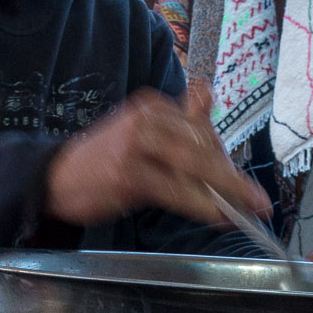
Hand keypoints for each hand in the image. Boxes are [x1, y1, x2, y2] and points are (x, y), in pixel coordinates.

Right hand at [43, 82, 269, 230]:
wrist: (54, 178)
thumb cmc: (102, 161)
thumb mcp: (140, 133)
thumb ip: (175, 122)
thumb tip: (209, 97)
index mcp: (153, 105)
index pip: (202, 126)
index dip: (223, 155)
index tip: (238, 181)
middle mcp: (147, 117)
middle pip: (203, 145)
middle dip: (232, 176)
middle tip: (258, 200)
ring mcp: (137, 145)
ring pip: (194, 167)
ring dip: (225, 191)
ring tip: (247, 210)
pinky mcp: (129, 173)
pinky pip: (176, 190)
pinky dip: (201, 204)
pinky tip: (217, 215)